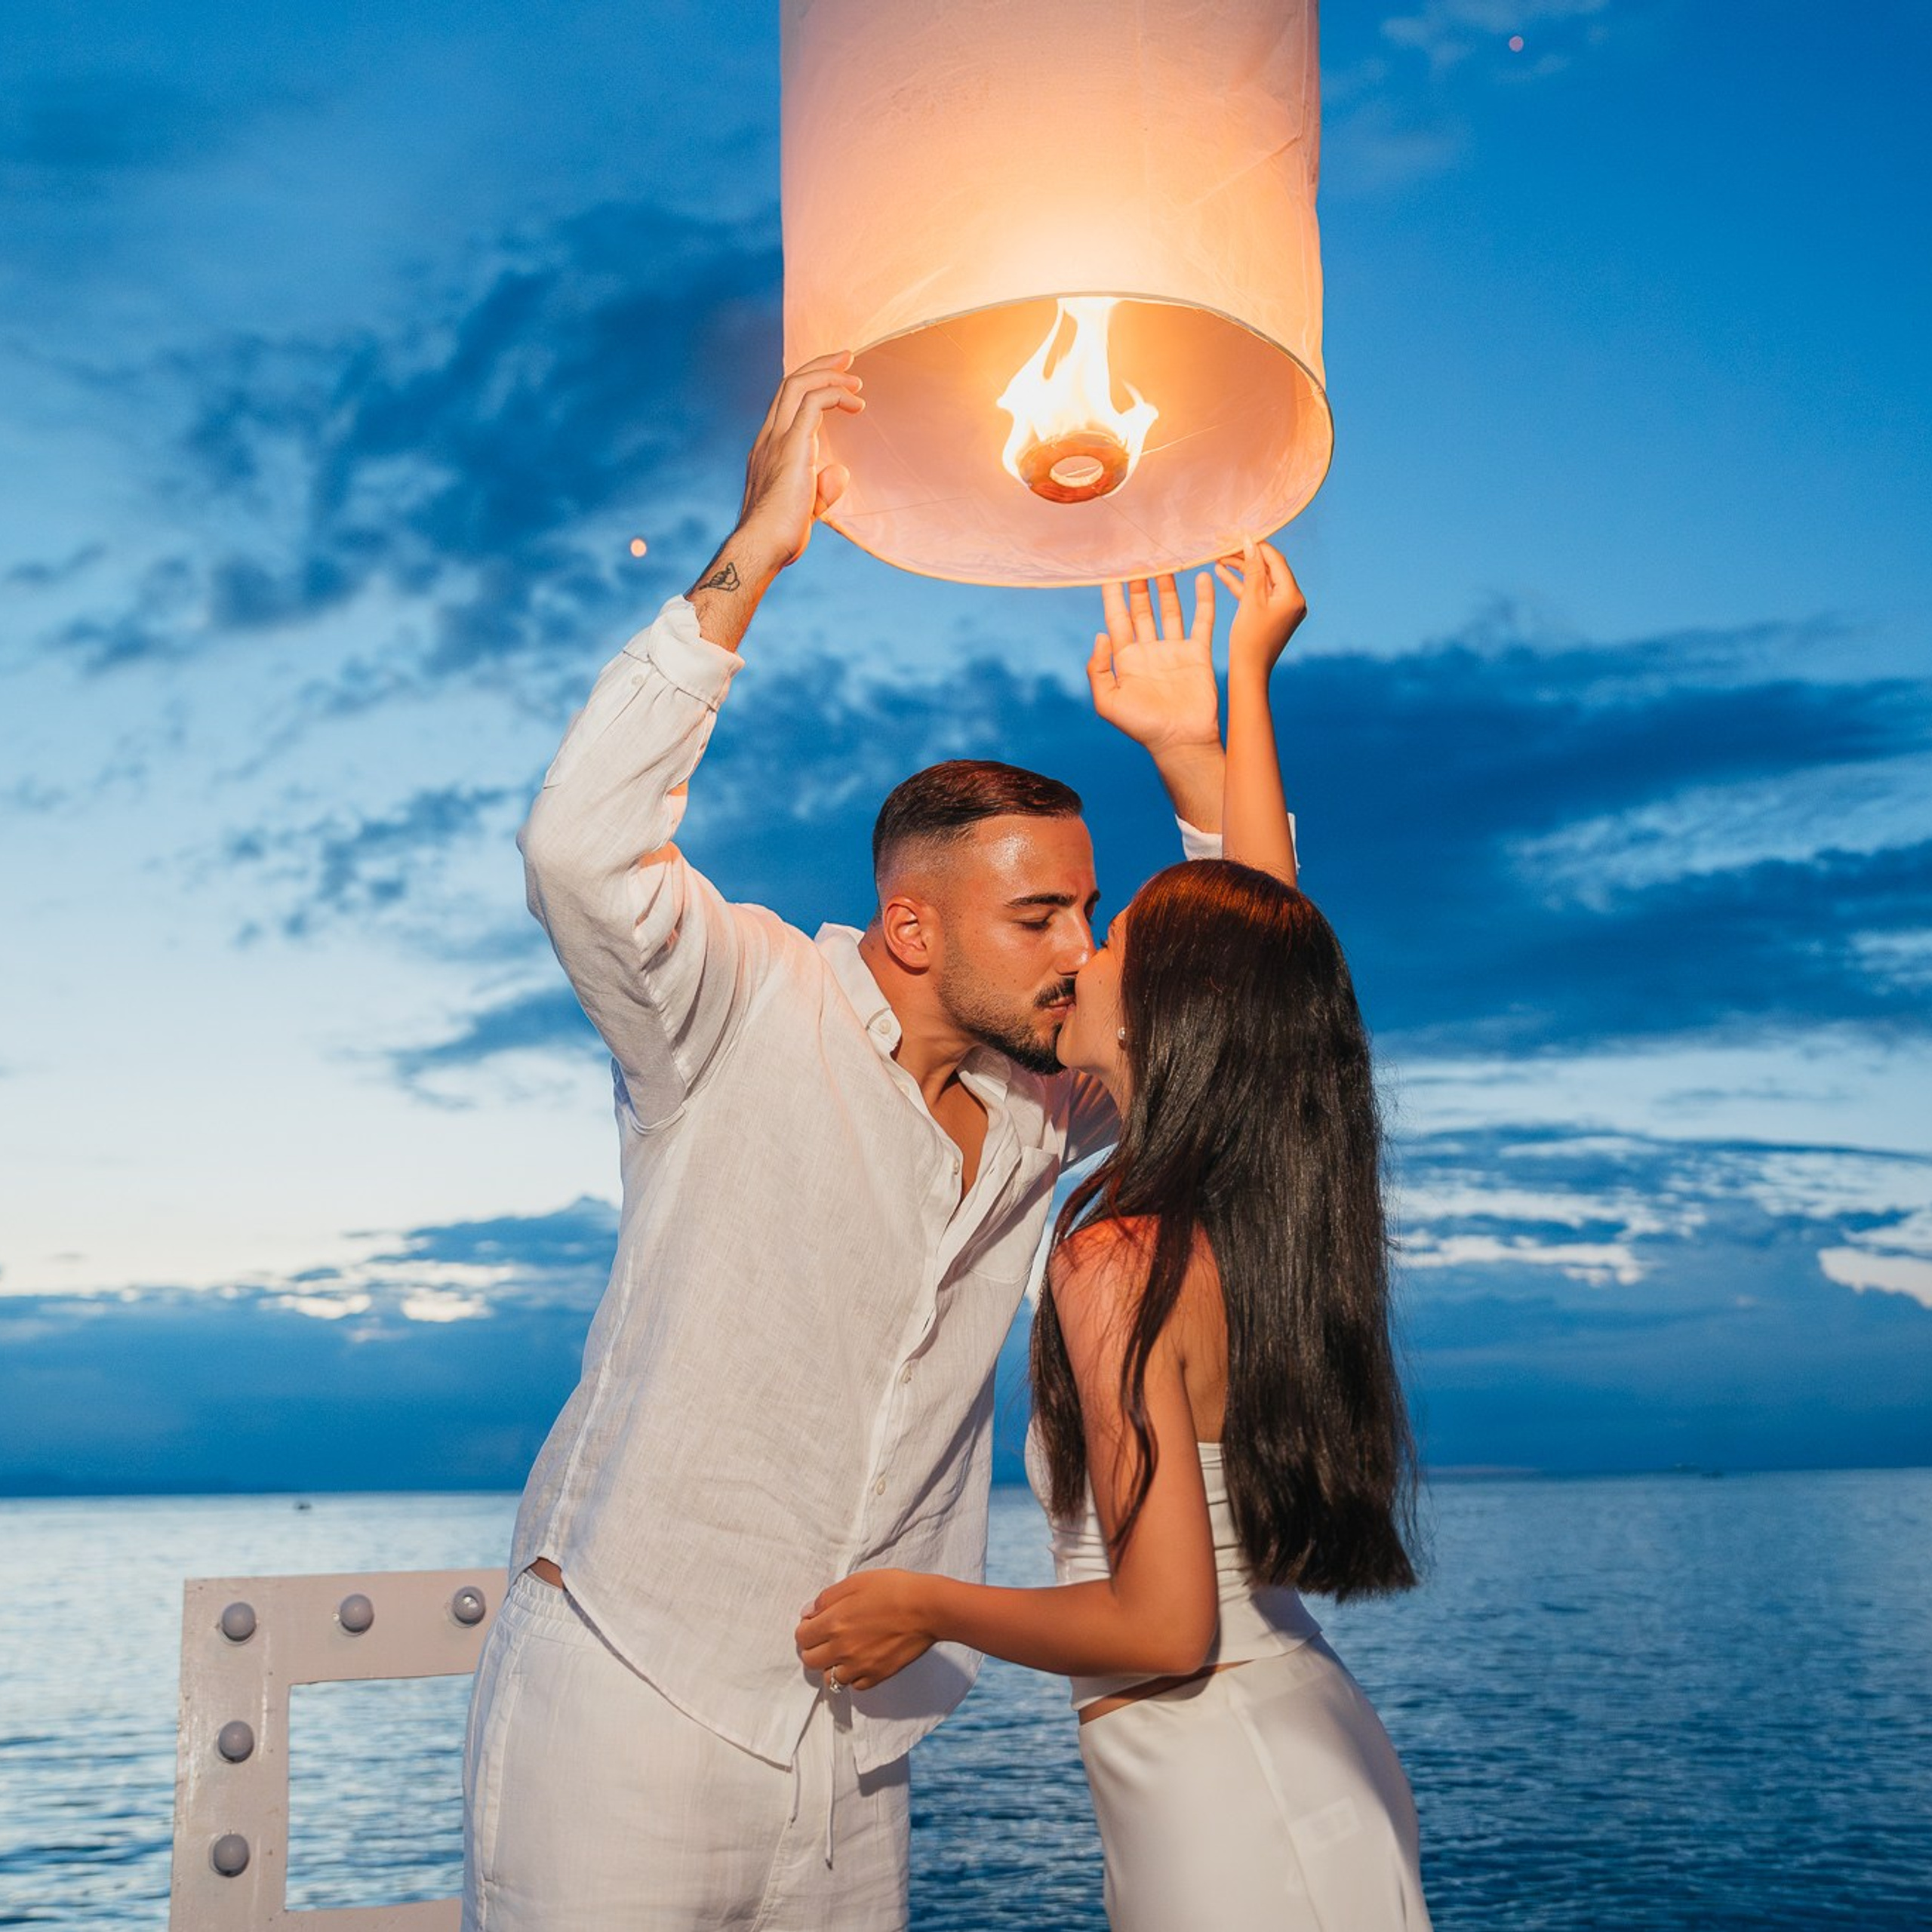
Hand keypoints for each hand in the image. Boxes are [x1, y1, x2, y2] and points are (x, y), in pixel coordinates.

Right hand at [733, 352, 863, 572]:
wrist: (763, 547)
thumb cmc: (781, 536)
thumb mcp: (806, 508)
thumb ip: (821, 488)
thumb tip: (839, 473)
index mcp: (769, 449)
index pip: (785, 403)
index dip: (810, 383)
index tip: (836, 377)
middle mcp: (768, 437)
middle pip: (790, 383)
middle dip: (820, 364)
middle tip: (848, 358)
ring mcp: (776, 439)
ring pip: (798, 384)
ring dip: (829, 374)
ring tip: (856, 380)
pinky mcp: (791, 446)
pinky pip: (813, 402)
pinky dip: (835, 394)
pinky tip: (855, 404)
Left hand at [794, 1569, 937, 1691]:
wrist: (927, 1608)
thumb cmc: (893, 1589)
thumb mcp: (856, 1581)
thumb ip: (827, 1598)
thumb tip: (808, 1613)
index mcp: (833, 1623)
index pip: (802, 1637)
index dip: (806, 1628)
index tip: (816, 1622)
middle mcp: (842, 1649)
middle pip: (810, 1660)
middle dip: (814, 1648)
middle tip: (827, 1636)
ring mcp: (859, 1666)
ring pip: (830, 1678)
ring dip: (832, 1665)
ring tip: (845, 1650)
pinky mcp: (877, 1676)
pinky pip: (855, 1685)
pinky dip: (854, 1675)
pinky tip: (862, 1659)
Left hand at [1087, 573, 1220, 757]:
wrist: (1181, 741)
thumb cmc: (1142, 726)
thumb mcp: (1108, 702)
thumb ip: (1099, 668)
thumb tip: (1100, 634)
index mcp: (1126, 659)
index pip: (1117, 619)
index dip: (1113, 595)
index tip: (1109, 571)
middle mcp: (1149, 650)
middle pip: (1142, 609)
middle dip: (1139, 585)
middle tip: (1138, 557)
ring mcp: (1174, 650)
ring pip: (1170, 610)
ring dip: (1167, 588)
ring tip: (1164, 562)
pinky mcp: (1198, 653)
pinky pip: (1202, 621)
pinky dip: (1203, 600)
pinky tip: (1201, 578)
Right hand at [1213, 539, 1305, 683]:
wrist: (1249, 671)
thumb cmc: (1249, 639)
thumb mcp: (1249, 600)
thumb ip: (1251, 570)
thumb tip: (1250, 543)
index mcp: (1293, 595)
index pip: (1276, 561)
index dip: (1257, 547)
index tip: (1239, 535)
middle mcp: (1293, 600)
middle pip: (1268, 570)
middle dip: (1246, 558)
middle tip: (1226, 546)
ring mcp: (1283, 608)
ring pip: (1260, 581)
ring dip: (1241, 570)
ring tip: (1220, 558)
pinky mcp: (1272, 614)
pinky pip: (1258, 595)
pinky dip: (1242, 586)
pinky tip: (1223, 574)